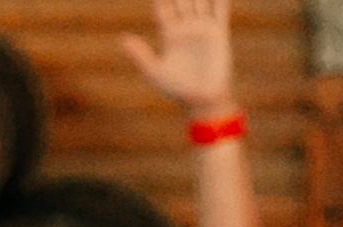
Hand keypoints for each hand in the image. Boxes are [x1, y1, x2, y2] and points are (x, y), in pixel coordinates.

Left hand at [121, 0, 237, 119]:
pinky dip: (220, 0)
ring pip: (200, 0)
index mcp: (169, 34)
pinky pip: (220, 11)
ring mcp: (203, 29)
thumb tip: (122, 39)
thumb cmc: (177, 90)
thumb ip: (140, 54)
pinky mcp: (219, 34)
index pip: (163, 6)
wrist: (203, 101)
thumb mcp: (155, 72)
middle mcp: (186, 28)